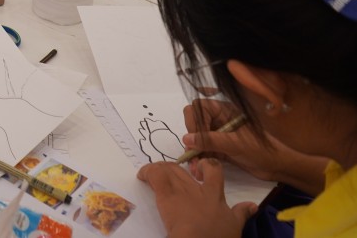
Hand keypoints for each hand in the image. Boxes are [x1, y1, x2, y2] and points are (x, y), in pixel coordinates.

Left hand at [138, 158, 256, 237]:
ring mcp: (181, 190)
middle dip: (174, 168)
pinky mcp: (166, 195)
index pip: (214, 169)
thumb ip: (241, 213)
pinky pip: (155, 174)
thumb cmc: (217, 236)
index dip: (206, 165)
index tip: (200, 168)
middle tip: (167, 174)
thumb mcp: (234, 226)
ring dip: (158, 169)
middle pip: (184, 168)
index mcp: (215, 194)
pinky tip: (142, 176)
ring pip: (168, 168)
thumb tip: (253, 205)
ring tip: (151, 174)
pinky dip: (147, 171)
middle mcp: (197, 188)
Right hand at [182, 99, 327, 194]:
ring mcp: (219, 134)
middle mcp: (219, 120)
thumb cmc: (260, 149)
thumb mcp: (234, 144)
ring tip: (195, 168)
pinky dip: (201, 159)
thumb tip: (186, 139)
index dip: (194, 121)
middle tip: (192, 154)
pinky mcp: (220, 148)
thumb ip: (210, 140)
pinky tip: (199, 170)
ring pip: (198, 139)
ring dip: (194, 153)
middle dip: (192, 139)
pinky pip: (204, 151)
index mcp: (224, 111)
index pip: (198, 107)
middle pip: (195, 123)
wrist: (278, 166)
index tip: (196, 137)